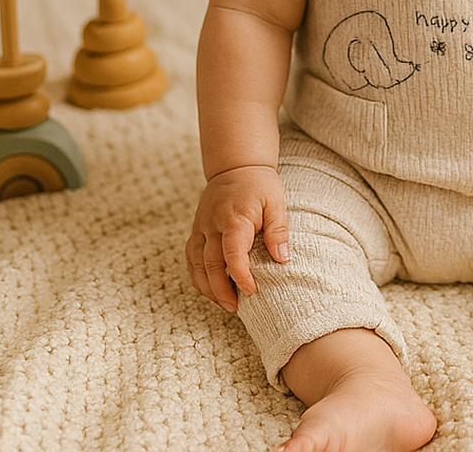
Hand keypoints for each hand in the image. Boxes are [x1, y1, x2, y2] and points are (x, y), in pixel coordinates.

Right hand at [185, 165, 288, 311]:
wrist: (235, 165)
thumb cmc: (259, 184)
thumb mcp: (276, 201)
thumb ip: (278, 230)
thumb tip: (282, 258)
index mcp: (234, 218)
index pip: (232, 254)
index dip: (240, 276)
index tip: (252, 291)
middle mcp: (212, 224)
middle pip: (210, 265)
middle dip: (221, 290)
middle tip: (236, 307)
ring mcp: (201, 227)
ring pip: (196, 264)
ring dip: (207, 287)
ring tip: (223, 303)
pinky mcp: (196, 229)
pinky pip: (190, 257)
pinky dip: (197, 275)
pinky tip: (209, 287)